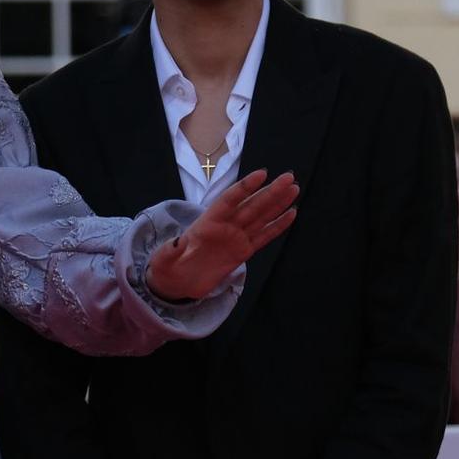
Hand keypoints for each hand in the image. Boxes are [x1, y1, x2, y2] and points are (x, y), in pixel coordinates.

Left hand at [145, 169, 298, 301]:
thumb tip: (178, 242)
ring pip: (261, 218)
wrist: (176, 283)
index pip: (228, 201)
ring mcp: (235, 238)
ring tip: (294, 188)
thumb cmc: (167, 266)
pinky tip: (291, 214)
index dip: (244, 188)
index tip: (262, 174)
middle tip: (289, 177)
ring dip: (277, 203)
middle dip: (270, 192)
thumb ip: (172, 250)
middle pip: (251, 206)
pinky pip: (264, 237)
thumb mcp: (164, 259)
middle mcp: (224, 227)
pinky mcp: (242, 252)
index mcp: (206, 224)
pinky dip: (277, 226)